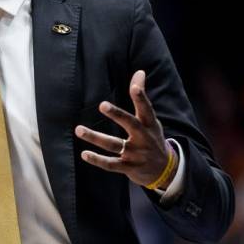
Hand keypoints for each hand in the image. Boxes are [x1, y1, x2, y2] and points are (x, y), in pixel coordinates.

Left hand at [75, 70, 177, 188]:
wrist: (164, 171)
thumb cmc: (152, 138)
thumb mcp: (151, 120)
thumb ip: (141, 97)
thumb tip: (140, 71)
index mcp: (149, 124)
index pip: (146, 109)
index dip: (141, 98)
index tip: (135, 87)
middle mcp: (144, 138)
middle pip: (130, 124)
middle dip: (117, 115)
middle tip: (102, 104)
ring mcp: (136, 154)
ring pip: (114, 145)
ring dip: (95, 138)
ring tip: (78, 129)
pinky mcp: (129, 168)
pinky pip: (111, 164)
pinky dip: (98, 160)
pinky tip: (84, 154)